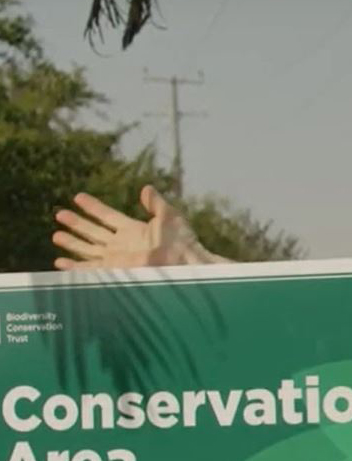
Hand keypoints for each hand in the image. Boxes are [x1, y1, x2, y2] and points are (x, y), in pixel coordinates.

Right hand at [53, 185, 227, 269]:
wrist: (186, 262)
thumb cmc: (182, 241)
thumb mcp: (169, 216)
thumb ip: (155, 203)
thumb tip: (146, 189)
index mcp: (134, 230)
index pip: (107, 216)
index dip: (93, 207)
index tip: (78, 197)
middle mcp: (123, 245)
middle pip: (94, 232)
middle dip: (76, 224)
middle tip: (59, 215)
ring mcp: (118, 259)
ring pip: (89, 249)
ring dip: (72, 243)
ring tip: (56, 236)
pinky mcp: (116, 272)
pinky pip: (90, 269)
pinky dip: (75, 266)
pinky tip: (60, 262)